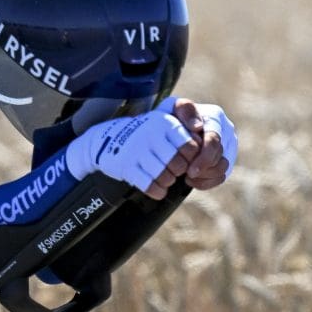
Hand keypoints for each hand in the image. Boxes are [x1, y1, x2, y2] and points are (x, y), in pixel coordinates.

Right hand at [68, 108, 201, 198]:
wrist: (109, 139)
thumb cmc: (148, 132)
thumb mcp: (166, 119)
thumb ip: (187, 123)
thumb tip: (201, 136)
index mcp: (165, 122)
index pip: (191, 147)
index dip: (193, 159)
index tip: (186, 159)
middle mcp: (151, 133)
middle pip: (179, 165)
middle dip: (180, 172)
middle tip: (175, 170)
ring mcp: (137, 149)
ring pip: (165, 176)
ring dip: (168, 181)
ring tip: (166, 178)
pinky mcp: (126, 165)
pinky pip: (149, 185)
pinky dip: (157, 191)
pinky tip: (159, 190)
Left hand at [171, 99, 236, 189]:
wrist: (173, 128)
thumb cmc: (172, 117)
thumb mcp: (173, 108)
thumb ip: (185, 109)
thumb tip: (198, 127)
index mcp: (215, 117)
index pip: (215, 142)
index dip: (204, 159)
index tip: (189, 171)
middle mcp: (226, 131)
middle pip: (220, 158)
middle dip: (202, 170)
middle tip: (186, 175)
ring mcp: (228, 146)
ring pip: (223, 169)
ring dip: (204, 176)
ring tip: (187, 175)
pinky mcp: (226, 159)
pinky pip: (221, 176)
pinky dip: (206, 181)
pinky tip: (191, 179)